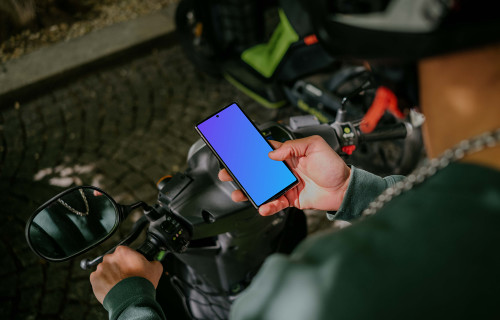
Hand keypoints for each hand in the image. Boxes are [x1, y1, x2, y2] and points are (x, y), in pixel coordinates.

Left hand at [89, 246, 162, 303]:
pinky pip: (97, 279)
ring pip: (105, 270)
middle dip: (118, 267)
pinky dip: (103, 283)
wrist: (131, 299)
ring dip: (110, 275)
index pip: (124, 252)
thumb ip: (152, 262)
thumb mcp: (155, 269)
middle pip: (113, 260)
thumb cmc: (141, 284)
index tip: (131, 266)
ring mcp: (101, 268)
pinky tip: (112, 287)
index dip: (128, 260)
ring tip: (118, 284)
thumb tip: (153, 262)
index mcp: (123, 252)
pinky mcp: (94, 279)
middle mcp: (110, 258)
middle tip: (125, 276)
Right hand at [218, 135, 350, 215]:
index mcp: (288, 155)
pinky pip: (274, 203)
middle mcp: (285, 170)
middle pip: (258, 171)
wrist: (344, 190)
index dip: (250, 152)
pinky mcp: (290, 199)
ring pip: (262, 188)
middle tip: (228, 173)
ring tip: (238, 193)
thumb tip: (273, 154)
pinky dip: (267, 206)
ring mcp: (286, 185)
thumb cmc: (333, 167)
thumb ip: (293, 147)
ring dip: (249, 191)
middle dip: (242, 173)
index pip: (265, 151)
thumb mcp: (315, 147)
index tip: (237, 153)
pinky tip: (263, 206)